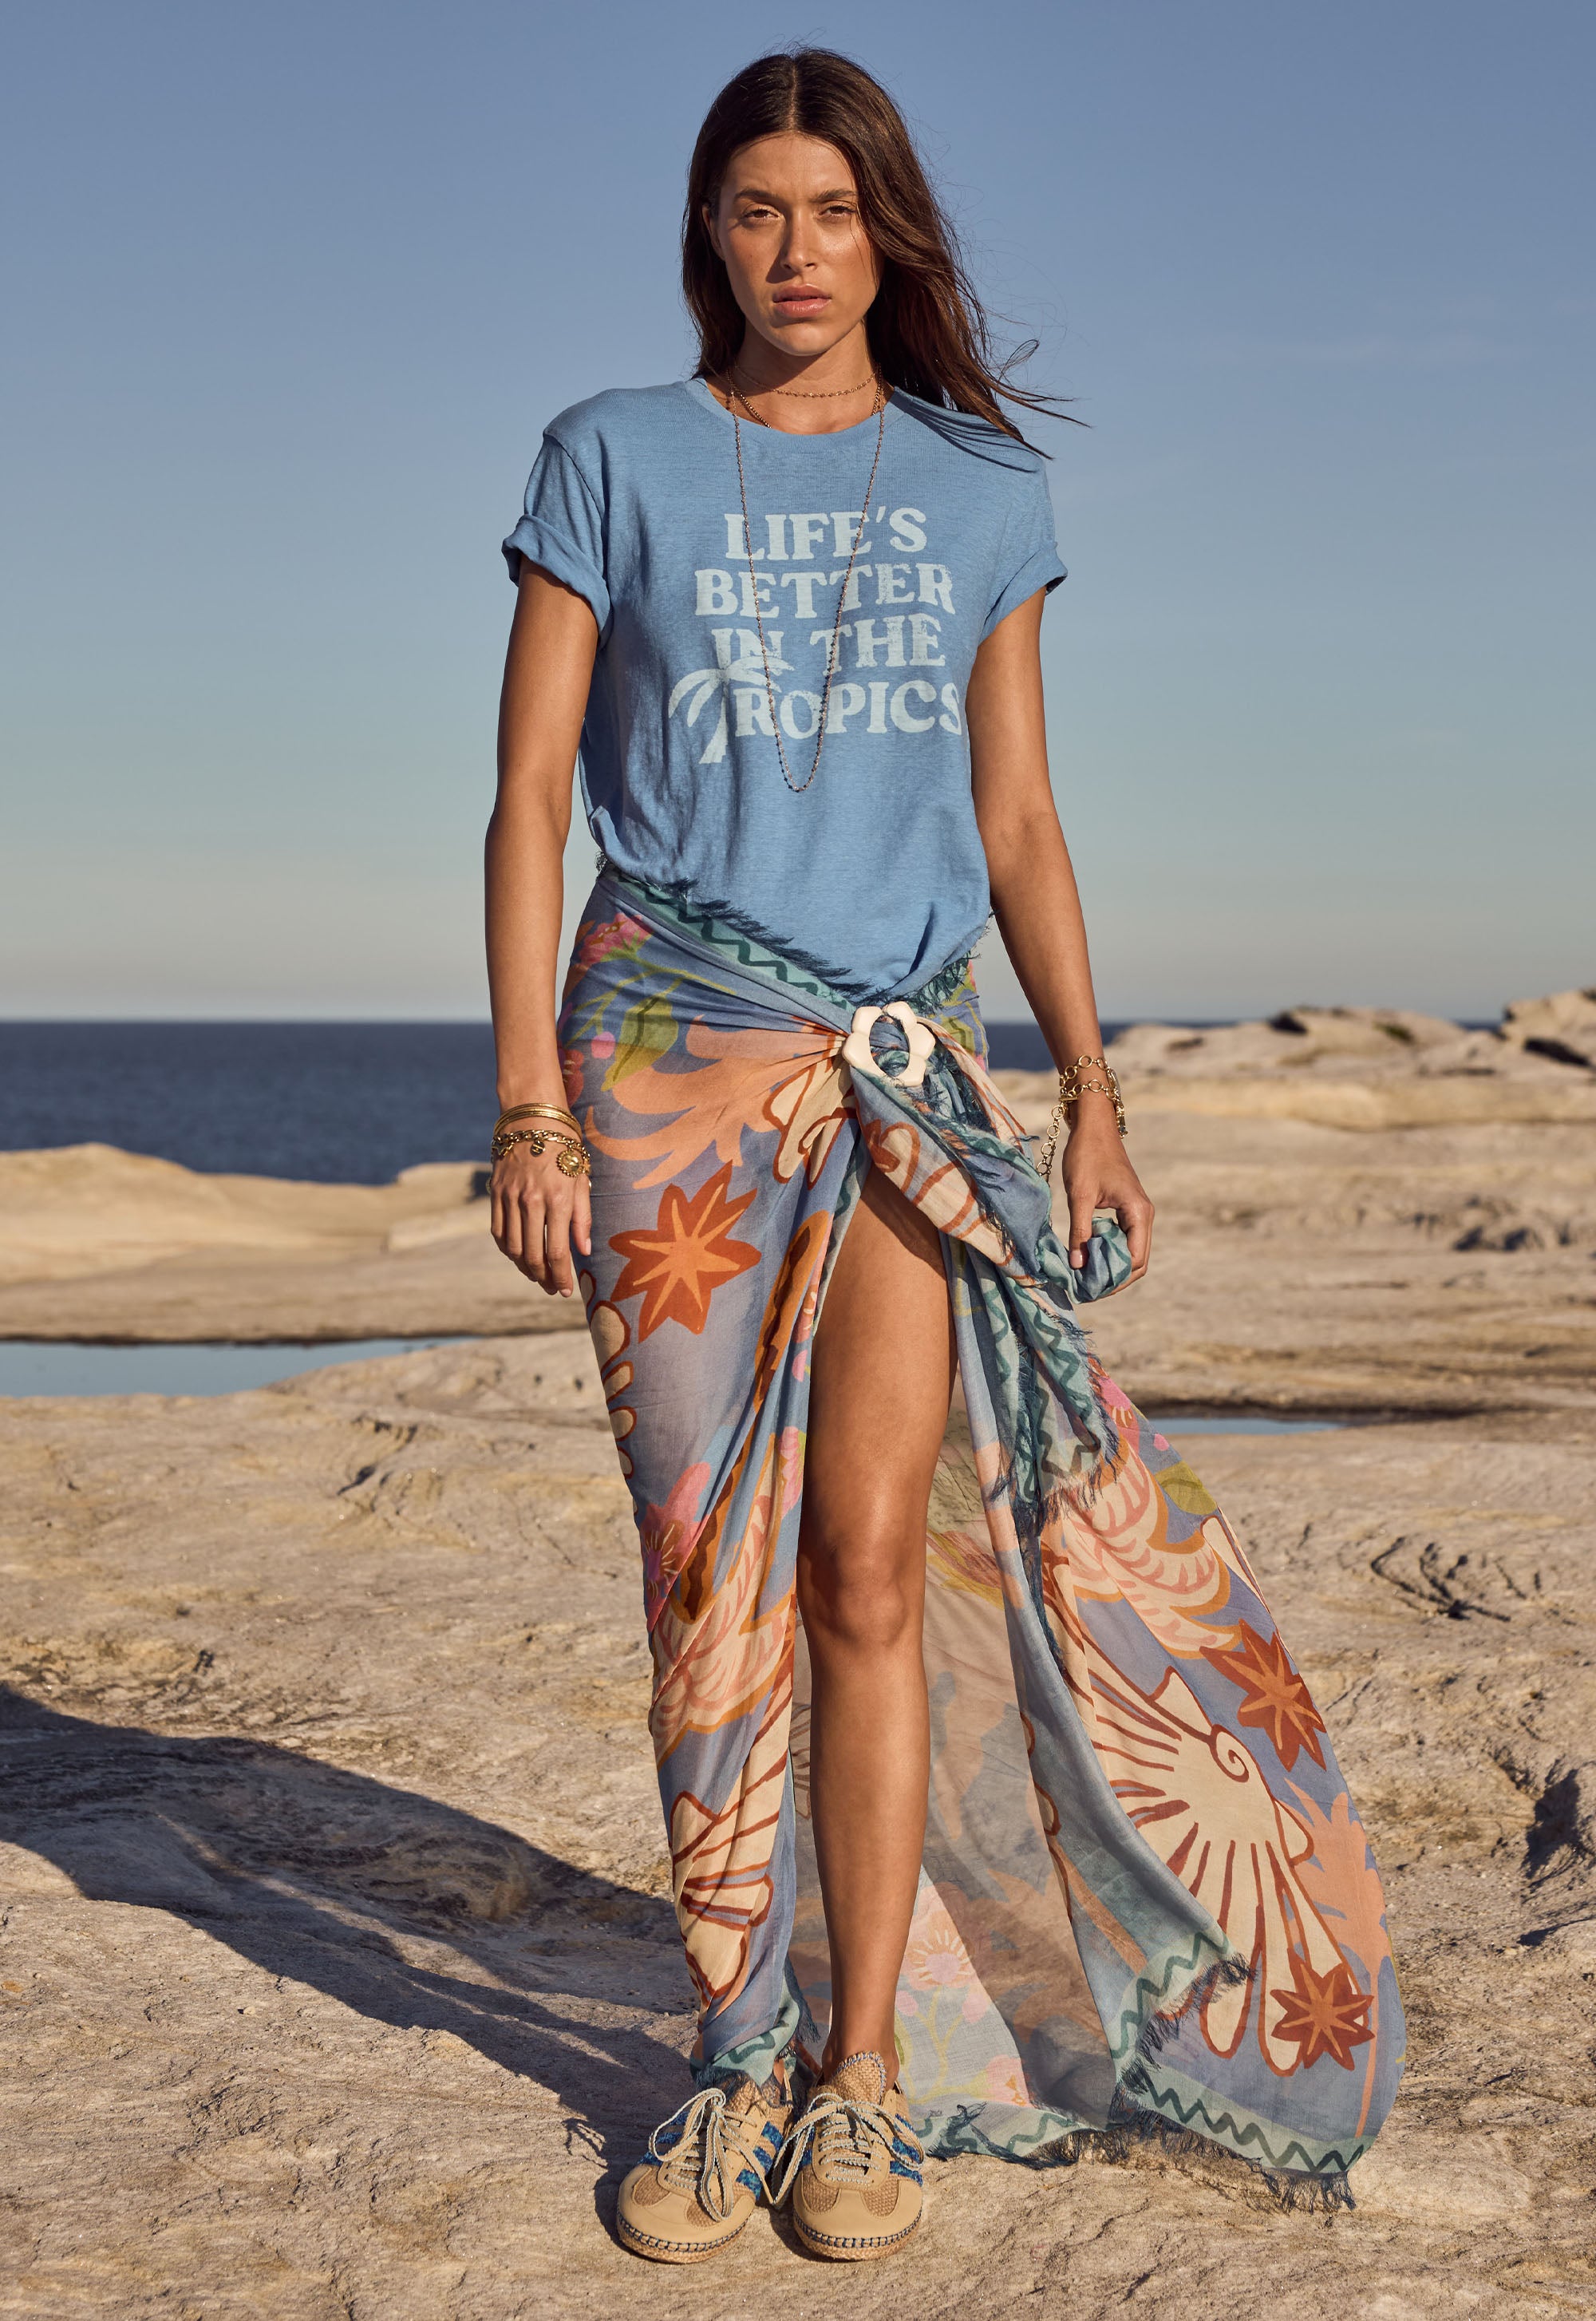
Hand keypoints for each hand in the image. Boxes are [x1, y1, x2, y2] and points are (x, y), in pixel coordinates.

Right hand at [489, 1137, 591, 1296]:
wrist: (532, 1116)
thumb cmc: (565, 1146)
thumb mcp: (582, 1178)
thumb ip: (583, 1218)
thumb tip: (583, 1251)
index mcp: (558, 1199)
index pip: (556, 1251)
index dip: (560, 1276)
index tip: (565, 1291)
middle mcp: (531, 1201)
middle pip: (533, 1254)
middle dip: (544, 1278)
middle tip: (552, 1289)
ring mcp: (509, 1198)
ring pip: (512, 1247)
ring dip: (524, 1268)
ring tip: (537, 1276)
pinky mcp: (495, 1193)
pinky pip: (498, 1231)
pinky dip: (507, 1249)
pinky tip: (518, 1256)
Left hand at [1060, 1099, 1152, 1282]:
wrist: (1094, 1127)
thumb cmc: (1087, 1156)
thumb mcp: (1079, 1196)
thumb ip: (1079, 1232)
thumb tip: (1078, 1266)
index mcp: (1138, 1213)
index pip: (1134, 1260)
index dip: (1114, 1280)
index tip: (1089, 1290)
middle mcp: (1144, 1216)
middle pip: (1137, 1262)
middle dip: (1114, 1278)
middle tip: (1087, 1290)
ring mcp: (1138, 1213)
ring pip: (1131, 1252)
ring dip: (1111, 1266)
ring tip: (1086, 1278)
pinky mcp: (1128, 1210)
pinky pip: (1124, 1240)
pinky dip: (1109, 1252)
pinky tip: (1088, 1257)